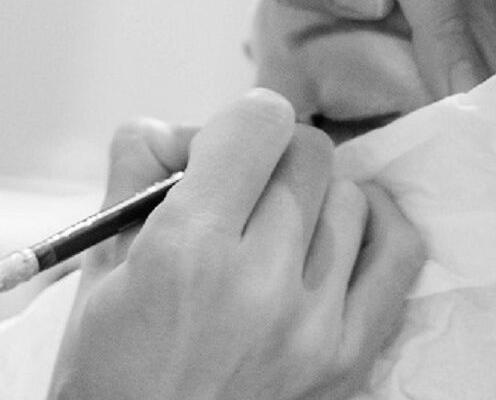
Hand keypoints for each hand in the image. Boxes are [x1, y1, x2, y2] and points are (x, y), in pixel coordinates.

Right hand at [48, 90, 425, 398]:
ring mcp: (314, 324)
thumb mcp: (96, 267)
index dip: (232, 125)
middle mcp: (259, 283)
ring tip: (272, 228)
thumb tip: (177, 128)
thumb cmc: (107, 374)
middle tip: (236, 192)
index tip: (214, 153)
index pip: (258, 121)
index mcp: (185, 251)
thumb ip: (135, 173)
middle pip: (306, 151)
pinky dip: (372, 225)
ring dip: (310, 196)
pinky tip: (336, 231)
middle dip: (267, 157)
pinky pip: (399, 251)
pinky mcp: (350, 357)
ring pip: (350, 195)